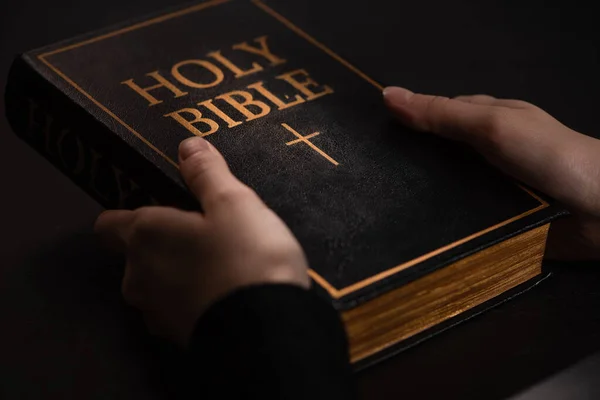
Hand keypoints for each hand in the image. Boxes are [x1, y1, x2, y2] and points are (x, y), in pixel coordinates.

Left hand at [95, 137, 309, 345]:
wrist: (268, 331)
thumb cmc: (247, 257)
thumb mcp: (234, 203)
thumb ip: (206, 172)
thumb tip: (188, 146)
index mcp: (144, 236)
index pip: (108, 224)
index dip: (128, 215)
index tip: (159, 211)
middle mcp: (137, 276)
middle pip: (136, 254)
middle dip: (162, 244)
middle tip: (204, 236)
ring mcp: (154, 312)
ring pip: (155, 284)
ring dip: (177, 274)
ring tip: (219, 266)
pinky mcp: (175, 339)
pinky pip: (175, 310)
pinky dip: (191, 301)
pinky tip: (223, 295)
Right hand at [383, 87, 599, 259]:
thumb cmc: (547, 156)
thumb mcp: (490, 126)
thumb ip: (441, 115)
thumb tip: (387, 95)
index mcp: (485, 122)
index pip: (435, 116)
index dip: (404, 122)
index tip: (365, 137)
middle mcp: (484, 154)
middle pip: (437, 155)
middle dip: (406, 165)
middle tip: (363, 179)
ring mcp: (488, 189)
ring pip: (443, 189)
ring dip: (418, 197)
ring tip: (376, 208)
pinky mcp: (492, 222)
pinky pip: (457, 220)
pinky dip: (437, 224)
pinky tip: (409, 234)